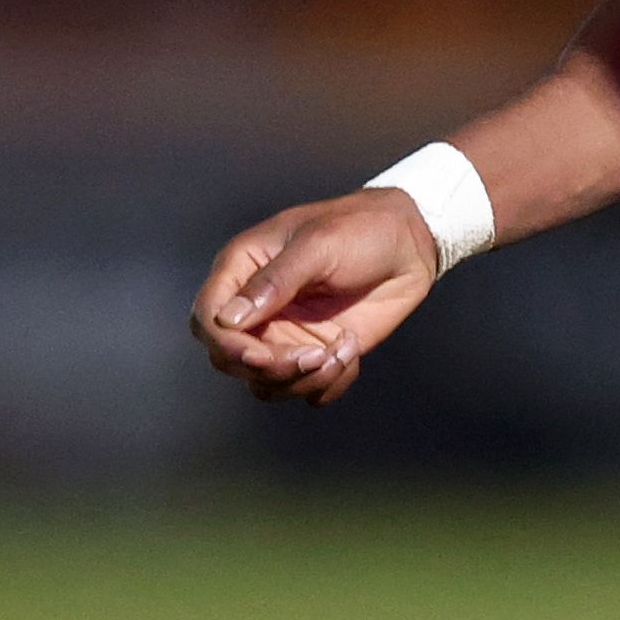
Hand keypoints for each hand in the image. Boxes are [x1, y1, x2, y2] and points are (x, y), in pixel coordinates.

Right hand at [186, 188, 442, 406]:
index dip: (226, 344)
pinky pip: (306, 390)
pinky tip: (350, 352)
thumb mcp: (317, 245)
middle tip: (313, 355)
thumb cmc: (360, 229)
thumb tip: (228, 319)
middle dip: (270, 368)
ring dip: (302, 381)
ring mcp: (285, 333)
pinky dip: (328, 384)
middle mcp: (257, 307)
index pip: (208, 318)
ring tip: (340, 352)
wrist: (411, 242)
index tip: (259, 355)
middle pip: (230, 359)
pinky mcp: (316, 352)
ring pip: (266, 383)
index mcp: (243, 269)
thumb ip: (274, 282)